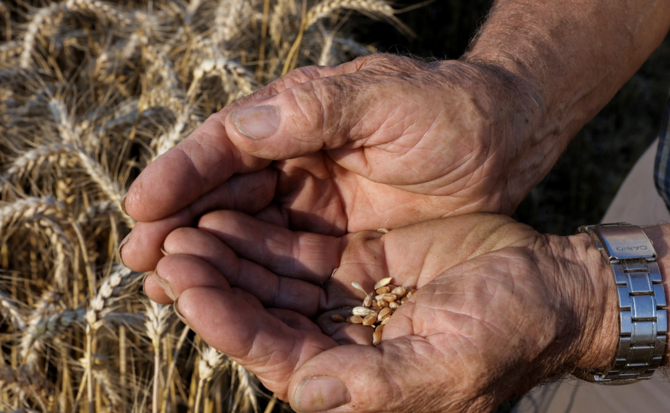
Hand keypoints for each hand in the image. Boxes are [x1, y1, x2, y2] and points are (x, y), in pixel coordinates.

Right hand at [121, 54, 546, 271]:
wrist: (503, 141)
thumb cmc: (452, 111)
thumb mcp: (391, 101)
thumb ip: (320, 110)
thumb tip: (243, 122)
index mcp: (299, 113)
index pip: (227, 143)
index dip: (182, 174)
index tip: (142, 207)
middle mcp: (293, 155)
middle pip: (223, 190)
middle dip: (180, 222)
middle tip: (138, 258)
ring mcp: (310, 198)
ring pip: (243, 227)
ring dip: (203, 252)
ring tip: (160, 283)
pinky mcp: (331, 234)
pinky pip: (279, 255)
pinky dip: (246, 272)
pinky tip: (218, 293)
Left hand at [144, 212, 617, 411]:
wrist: (547, 284)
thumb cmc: (512, 329)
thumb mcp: (453, 362)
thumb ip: (379, 384)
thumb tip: (306, 393)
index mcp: (354, 380)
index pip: (275, 354)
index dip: (229, 323)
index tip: (188, 288)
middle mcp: (338, 344)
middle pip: (259, 316)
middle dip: (213, 284)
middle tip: (171, 247)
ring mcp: (342, 301)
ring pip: (268, 282)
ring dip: (228, 256)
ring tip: (186, 225)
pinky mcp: (352, 264)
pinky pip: (294, 252)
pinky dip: (260, 236)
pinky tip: (230, 212)